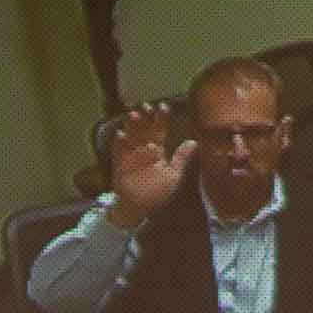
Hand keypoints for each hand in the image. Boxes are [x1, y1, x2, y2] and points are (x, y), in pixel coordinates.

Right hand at [110, 101, 197, 226]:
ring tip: (134, 115)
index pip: (159, 129)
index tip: (163, 106)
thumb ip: (181, 158)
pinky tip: (121, 135)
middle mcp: (142, 147)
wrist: (139, 206)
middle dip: (144, 117)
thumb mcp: (173, 175)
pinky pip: (118, 150)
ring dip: (131, 125)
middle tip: (146, 106)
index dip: (161, 118)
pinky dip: (119, 143)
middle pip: (143, 128)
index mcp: (156, 148)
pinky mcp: (118, 161)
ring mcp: (129, 153)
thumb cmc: (157, 190)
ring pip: (130, 135)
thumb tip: (194, 142)